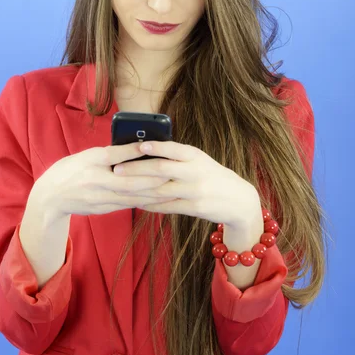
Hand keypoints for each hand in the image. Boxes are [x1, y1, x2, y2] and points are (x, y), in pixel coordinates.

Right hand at [33, 142, 169, 217]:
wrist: (50, 196)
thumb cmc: (71, 170)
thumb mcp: (86, 156)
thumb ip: (109, 154)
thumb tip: (137, 148)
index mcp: (89, 161)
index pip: (113, 154)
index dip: (132, 150)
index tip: (149, 145)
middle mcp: (94, 179)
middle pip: (127, 179)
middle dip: (151, 176)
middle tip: (171, 171)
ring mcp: (98, 196)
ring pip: (129, 195)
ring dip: (151, 192)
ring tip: (169, 187)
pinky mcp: (101, 208)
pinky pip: (125, 204)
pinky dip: (142, 201)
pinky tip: (156, 199)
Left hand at [112, 140, 260, 228]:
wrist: (238, 200)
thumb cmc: (212, 175)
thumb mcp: (200, 161)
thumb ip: (177, 156)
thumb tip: (145, 150)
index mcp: (196, 156)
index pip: (173, 148)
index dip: (156, 147)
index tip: (137, 145)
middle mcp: (195, 172)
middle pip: (161, 169)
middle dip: (136, 169)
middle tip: (116, 168)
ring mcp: (194, 191)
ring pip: (160, 190)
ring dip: (137, 189)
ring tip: (119, 187)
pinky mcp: (194, 208)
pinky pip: (166, 206)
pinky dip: (149, 204)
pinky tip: (136, 202)